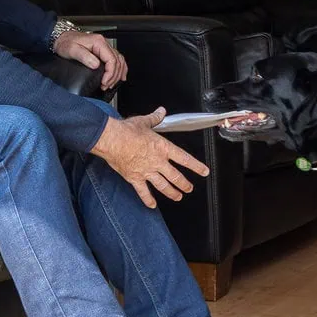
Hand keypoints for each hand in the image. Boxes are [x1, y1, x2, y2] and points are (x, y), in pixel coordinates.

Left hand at [54, 30, 126, 89]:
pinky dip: (120, 68)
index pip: (112, 59)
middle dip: (113, 76)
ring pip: (119, 61)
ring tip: (111, 84)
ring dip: (117, 74)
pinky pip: (117, 59)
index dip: (110, 73)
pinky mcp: (103, 51)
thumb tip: (96, 65)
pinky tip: (121, 75)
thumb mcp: (72, 50)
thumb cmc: (66, 43)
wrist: (61, 38)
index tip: (104, 82)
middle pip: (117, 61)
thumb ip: (84, 57)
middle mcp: (103, 44)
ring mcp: (104, 47)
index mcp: (98, 42)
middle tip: (105, 86)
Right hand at [91, 107, 210, 207]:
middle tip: (189, 188)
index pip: (184, 159)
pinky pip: (143, 192)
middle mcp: (157, 162)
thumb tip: (161, 111)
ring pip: (163, 186)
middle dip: (184, 184)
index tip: (204, 171)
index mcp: (162, 148)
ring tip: (178, 197)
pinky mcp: (134, 178)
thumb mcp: (144, 122)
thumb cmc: (127, 131)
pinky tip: (152, 205)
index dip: (196, 166)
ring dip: (172, 193)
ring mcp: (147, 171)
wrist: (112, 140)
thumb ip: (155, 118)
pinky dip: (148, 199)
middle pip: (176, 176)